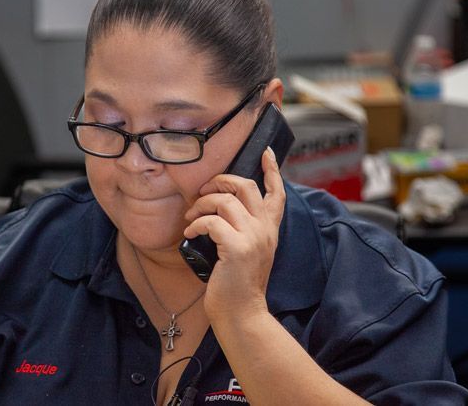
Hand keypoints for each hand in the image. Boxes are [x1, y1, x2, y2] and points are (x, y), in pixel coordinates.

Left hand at [183, 147, 285, 318]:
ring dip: (202, 204)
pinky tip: (190, 231)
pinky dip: (196, 223)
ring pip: (225, 200)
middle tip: (204, 190)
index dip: (272, 170)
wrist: (241, 313)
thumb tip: (222, 207)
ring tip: (191, 215)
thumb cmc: (237, 284)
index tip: (267, 153)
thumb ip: (244, 230)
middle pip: (246, 186)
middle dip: (221, 180)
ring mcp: (253, 238)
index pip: (277, 193)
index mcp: (269, 230)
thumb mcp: (249, 252)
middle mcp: (265, 230)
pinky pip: (211, 222)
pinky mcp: (237, 248)